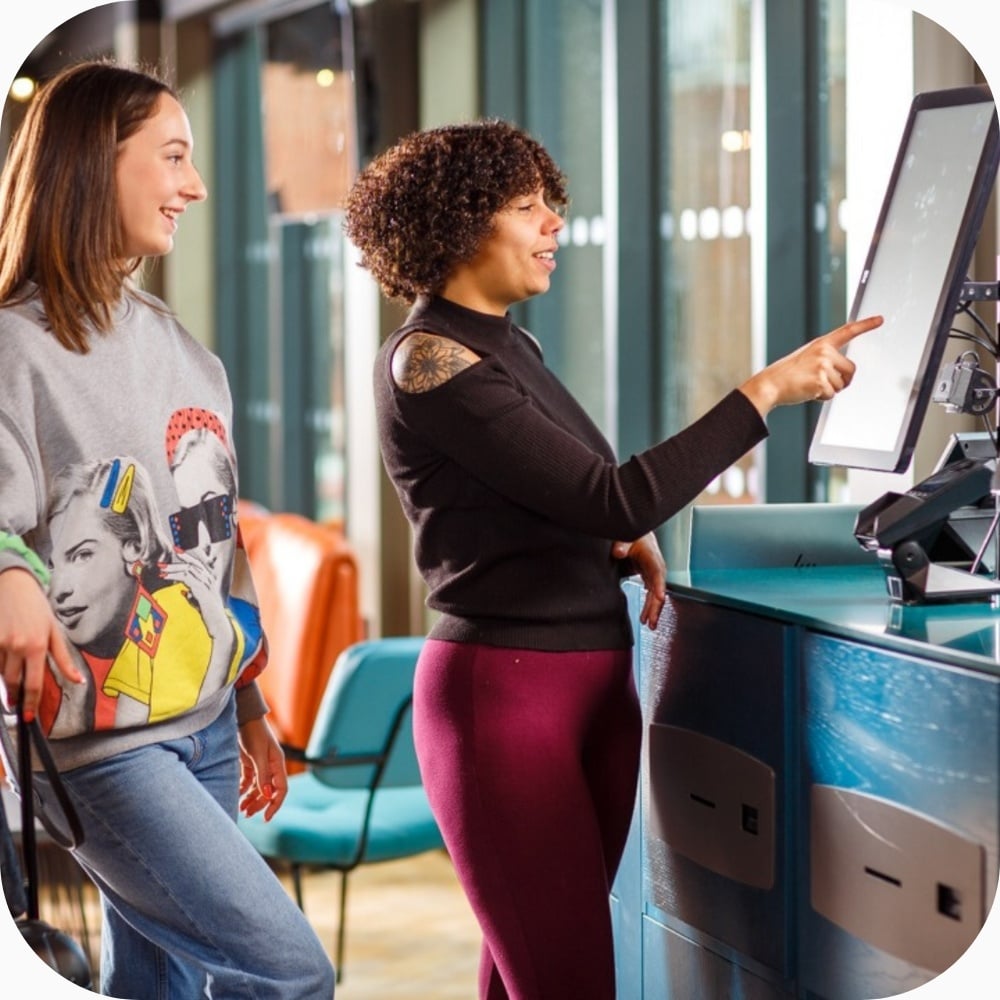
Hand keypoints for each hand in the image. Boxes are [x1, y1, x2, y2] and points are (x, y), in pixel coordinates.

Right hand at [0, 567, 82, 721]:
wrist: (14, 586)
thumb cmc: (38, 609)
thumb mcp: (55, 632)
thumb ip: (64, 659)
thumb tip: (78, 680)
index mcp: (37, 647)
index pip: (33, 683)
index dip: (31, 702)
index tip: (29, 717)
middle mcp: (17, 647)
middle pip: (14, 682)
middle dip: (15, 698)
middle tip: (17, 708)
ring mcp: (0, 643)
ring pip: (1, 673)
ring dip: (7, 682)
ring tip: (13, 687)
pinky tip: (5, 667)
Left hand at [238, 716, 287, 820]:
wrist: (242, 718)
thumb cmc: (253, 733)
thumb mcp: (258, 755)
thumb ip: (262, 775)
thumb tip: (267, 795)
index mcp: (277, 764)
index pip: (281, 790)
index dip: (275, 805)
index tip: (266, 818)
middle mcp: (271, 766)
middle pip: (268, 791)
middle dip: (259, 804)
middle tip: (247, 814)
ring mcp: (260, 765)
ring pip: (258, 788)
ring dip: (250, 799)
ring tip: (241, 808)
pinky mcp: (249, 763)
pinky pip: (248, 781)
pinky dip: (243, 789)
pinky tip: (236, 794)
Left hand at [612, 533, 666, 630]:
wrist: (638, 535)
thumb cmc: (635, 536)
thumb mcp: (627, 537)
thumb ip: (622, 544)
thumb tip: (618, 551)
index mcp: (652, 557)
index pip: (657, 573)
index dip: (659, 586)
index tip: (659, 598)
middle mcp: (656, 568)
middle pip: (658, 589)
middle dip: (656, 606)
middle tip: (652, 621)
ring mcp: (653, 574)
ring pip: (655, 595)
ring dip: (653, 610)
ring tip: (650, 625)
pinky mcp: (649, 578)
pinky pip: (651, 595)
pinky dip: (649, 606)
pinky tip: (645, 618)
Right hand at [739, 314, 882, 416]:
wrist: (770, 384)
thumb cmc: (787, 374)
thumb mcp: (806, 359)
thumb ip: (826, 361)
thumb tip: (846, 376)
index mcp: (821, 344)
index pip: (847, 331)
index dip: (866, 325)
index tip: (880, 319)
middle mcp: (824, 352)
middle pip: (851, 370)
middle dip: (842, 380)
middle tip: (824, 383)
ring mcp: (822, 366)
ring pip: (842, 385)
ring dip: (829, 390)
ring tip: (810, 385)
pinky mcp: (821, 381)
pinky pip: (832, 395)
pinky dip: (821, 397)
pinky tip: (808, 391)